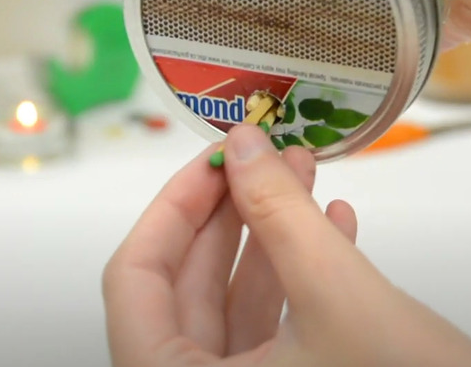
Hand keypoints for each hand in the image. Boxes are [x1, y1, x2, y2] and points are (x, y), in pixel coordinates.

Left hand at [103, 125, 470, 365]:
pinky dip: (300, 272)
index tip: (214, 161)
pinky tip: (332, 226)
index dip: (172, 209)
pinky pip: (276, 322)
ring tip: (302, 176)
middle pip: (187, 286)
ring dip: (271, 234)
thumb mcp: (337, 295)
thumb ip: (280, 213)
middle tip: (260, 158)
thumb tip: (245, 147)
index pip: (134, 281)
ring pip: (236, 301)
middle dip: (231, 211)